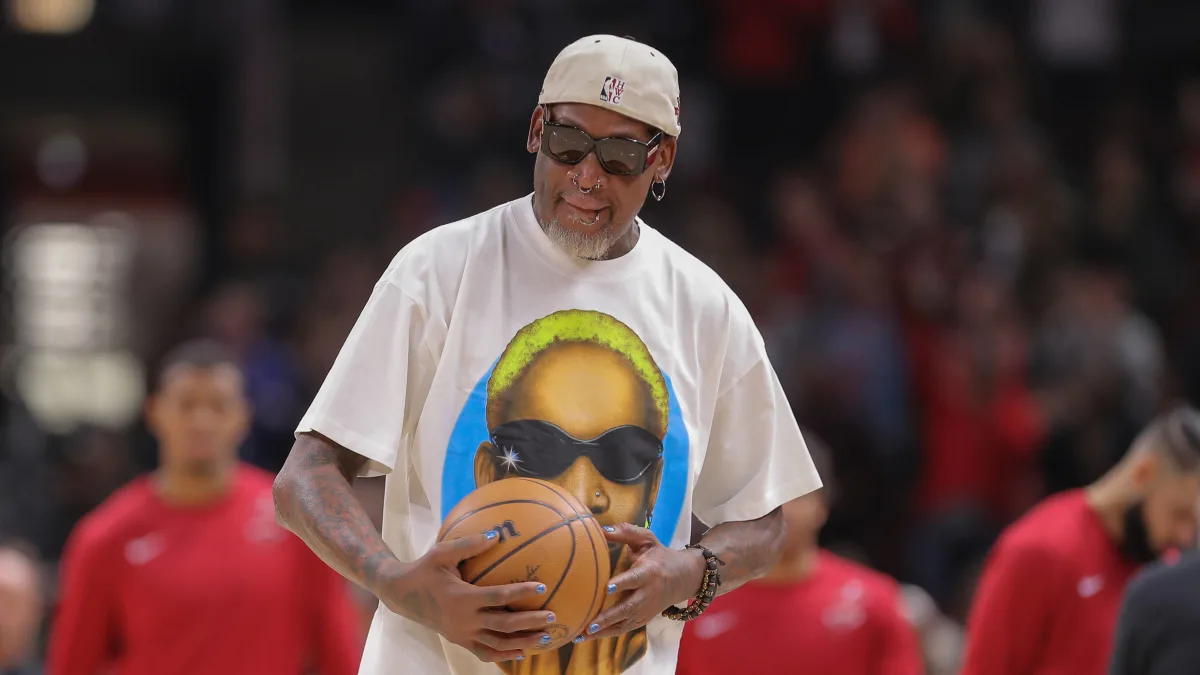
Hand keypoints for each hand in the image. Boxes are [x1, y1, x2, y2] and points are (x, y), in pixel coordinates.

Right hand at [378, 530, 556, 662]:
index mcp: (462, 598)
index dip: (521, 592)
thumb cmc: (425, 569)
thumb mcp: (442, 553)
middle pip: (504, 626)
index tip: (543, 587)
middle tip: (552, 616)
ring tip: (545, 639)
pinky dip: (504, 654)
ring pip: (498, 644)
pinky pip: (485, 652)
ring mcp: (462, 634)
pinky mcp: (460, 641)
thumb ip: (469, 544)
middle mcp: (463, 620)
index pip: (498, 597)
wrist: (402, 595)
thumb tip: (497, 533)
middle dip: (530, 622)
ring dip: (523, 643)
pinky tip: (522, 652)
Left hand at [583, 523, 703, 639]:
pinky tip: (588, 636)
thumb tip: (602, 529)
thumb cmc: (659, 555)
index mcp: (649, 572)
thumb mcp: (647, 540)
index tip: (607, 587)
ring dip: (604, 630)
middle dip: (609, 617)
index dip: (622, 584)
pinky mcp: (642, 619)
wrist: (682, 578)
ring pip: (624, 623)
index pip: (635, 579)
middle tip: (590, 624)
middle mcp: (647, 594)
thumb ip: (626, 533)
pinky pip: (623, 629)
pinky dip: (606, 634)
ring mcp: (645, 610)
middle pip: (628, 608)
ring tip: (583, 635)